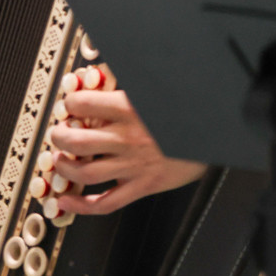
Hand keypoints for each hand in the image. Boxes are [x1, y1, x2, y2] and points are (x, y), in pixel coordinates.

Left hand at [48, 88, 205, 215]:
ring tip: (59, 160)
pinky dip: (82, 206)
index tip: (68, 106)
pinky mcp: (142, 186)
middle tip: (58, 134)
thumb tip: (106, 69)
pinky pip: (106, 202)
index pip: (82, 104)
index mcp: (129, 109)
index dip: (69, 104)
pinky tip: (68, 202)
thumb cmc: (188, 112)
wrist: (217, 136)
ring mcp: (133, 166)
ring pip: (84, 173)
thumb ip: (128, 82)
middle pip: (75, 141)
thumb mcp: (155, 90)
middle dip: (58, 137)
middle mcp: (127, 139)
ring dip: (63, 167)